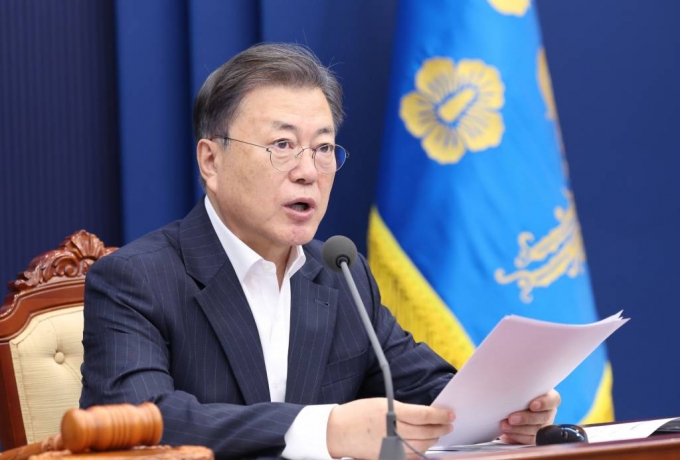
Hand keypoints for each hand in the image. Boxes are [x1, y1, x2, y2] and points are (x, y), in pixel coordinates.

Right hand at [327, 398, 453, 459]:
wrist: (338, 431)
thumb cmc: (358, 413)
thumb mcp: (381, 403)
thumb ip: (403, 411)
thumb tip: (423, 415)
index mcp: (392, 413)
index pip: (424, 416)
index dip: (440, 416)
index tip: (449, 414)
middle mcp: (393, 431)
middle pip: (426, 432)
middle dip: (440, 428)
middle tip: (448, 424)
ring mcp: (391, 447)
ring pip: (421, 446)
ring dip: (433, 439)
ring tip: (438, 433)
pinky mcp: (388, 457)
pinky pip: (410, 457)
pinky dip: (420, 451)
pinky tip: (424, 445)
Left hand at [499, 389, 560, 443]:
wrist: (513, 405)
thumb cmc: (517, 393)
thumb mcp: (520, 387)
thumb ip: (519, 387)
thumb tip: (506, 384)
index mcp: (548, 397)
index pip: (553, 399)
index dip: (544, 403)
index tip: (532, 405)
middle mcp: (548, 412)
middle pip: (543, 417)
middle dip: (526, 419)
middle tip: (512, 418)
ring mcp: (543, 426)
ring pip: (536, 430)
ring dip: (518, 429)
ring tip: (505, 426)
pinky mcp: (536, 437)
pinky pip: (528, 440)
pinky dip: (516, 437)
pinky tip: (507, 434)